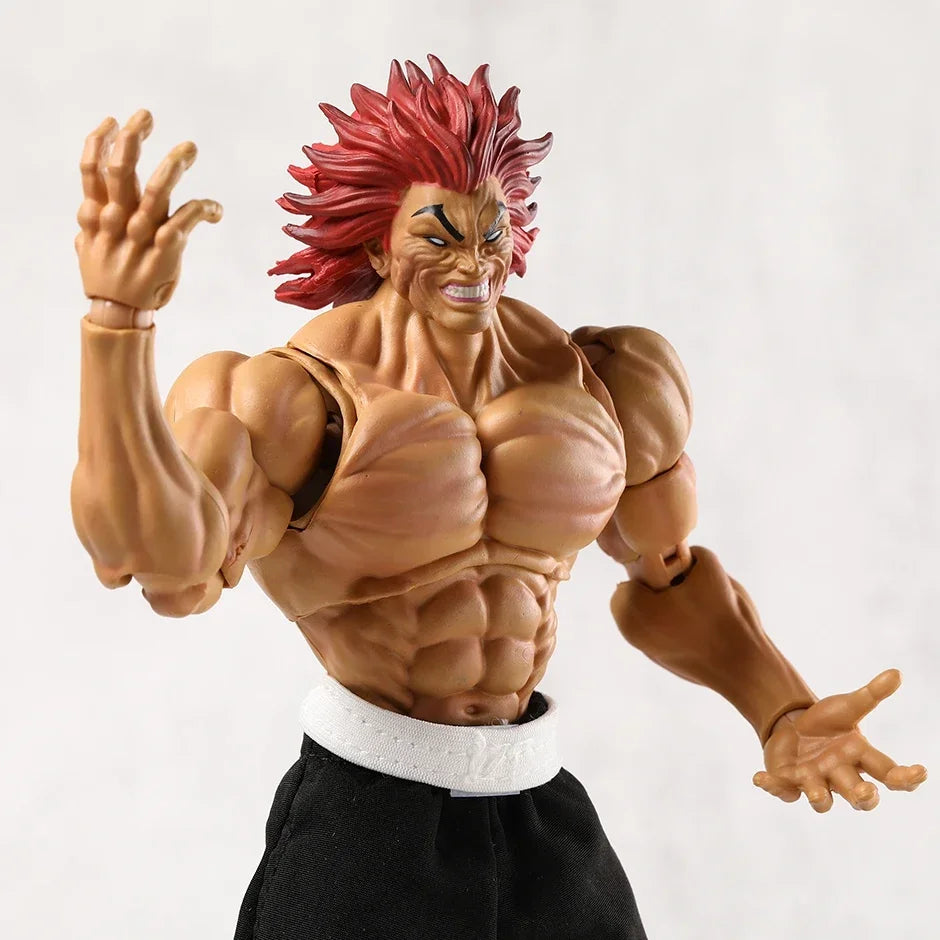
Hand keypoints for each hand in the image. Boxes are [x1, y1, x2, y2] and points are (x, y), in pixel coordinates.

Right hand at [76, 109, 221, 313]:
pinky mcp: (165, 253)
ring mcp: (141, 238)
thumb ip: (90, 222)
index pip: (91, 171)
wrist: (118, 313)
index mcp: (95, 216)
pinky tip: (215, 208)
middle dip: (133, 139)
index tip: (113, 120)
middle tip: (147, 115)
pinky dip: (202, 210)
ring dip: (173, 166)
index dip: (99, 141)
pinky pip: (184, 224)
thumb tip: (88, 204)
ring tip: (188, 147)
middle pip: (121, 173)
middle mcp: (116, 222)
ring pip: (155, 193)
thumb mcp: (88, 247)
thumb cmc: (106, 277)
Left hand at [753, 669, 925, 811]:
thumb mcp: (847, 705)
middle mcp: (840, 774)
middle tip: (865, 792)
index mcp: (859, 757)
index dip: (905, 777)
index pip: (888, 773)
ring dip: (819, 798)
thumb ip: (872, 694)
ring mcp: (814, 780)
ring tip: (813, 792)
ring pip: (822, 800)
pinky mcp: (788, 779)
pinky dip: (772, 786)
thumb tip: (897, 672)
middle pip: (859, 795)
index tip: (920, 771)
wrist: (792, 726)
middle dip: (864, 796)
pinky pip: (782, 789)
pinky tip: (759, 778)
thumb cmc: (827, 722)